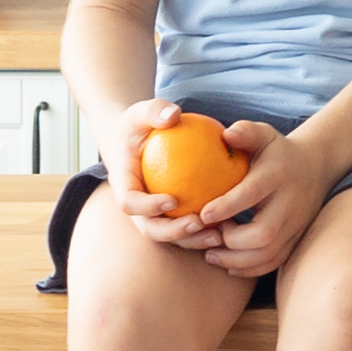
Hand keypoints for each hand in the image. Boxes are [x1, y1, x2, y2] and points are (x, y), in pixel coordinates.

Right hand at [104, 99, 206, 247]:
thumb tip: (173, 115)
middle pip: (149, 228)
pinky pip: (184, 228)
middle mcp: (135, 206)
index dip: (147, 206)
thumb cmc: (139, 125)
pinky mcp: (168, 216)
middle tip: (199, 223)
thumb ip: (155, 111)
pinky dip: (202, 232)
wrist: (133, 141)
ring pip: (169, 235)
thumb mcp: (142, 111)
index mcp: (122, 184)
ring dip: (191, 239)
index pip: (129, 202)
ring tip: (218, 235)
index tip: (171, 200)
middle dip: (173, 232)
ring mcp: (151, 214)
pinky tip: (228, 228)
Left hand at [199, 116, 351, 280]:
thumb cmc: (276, 151)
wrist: (316, 167)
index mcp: (278, 174)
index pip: (253, 193)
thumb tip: (225, 134)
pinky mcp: (296, 239)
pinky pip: (274, 262)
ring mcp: (296, 224)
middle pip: (263, 233)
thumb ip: (245, 132)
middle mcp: (290, 202)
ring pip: (268, 254)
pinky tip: (228, 263)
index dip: (227, 206)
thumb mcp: (264, 135)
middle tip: (209, 234)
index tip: (203, 214)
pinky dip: (250, 269)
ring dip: (236, 259)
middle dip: (231, 240)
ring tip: (211, 253)